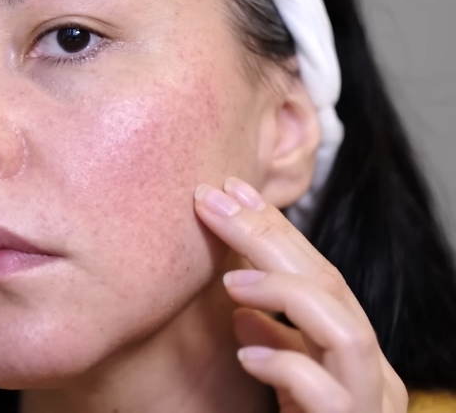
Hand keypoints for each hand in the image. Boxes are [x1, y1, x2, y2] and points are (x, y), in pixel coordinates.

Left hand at [194, 177, 407, 412]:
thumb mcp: (280, 385)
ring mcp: (367, 404)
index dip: (271, 228)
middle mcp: (369, 371)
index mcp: (348, 351)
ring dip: (287, 292)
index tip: (227, 190)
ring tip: (229, 280)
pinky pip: (330, 395)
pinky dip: (287, 363)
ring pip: (348, 331)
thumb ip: (273, 345)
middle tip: (214, 199)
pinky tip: (244, 350)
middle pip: (330, 286)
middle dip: (270, 236)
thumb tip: (244, 311)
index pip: (316, 273)